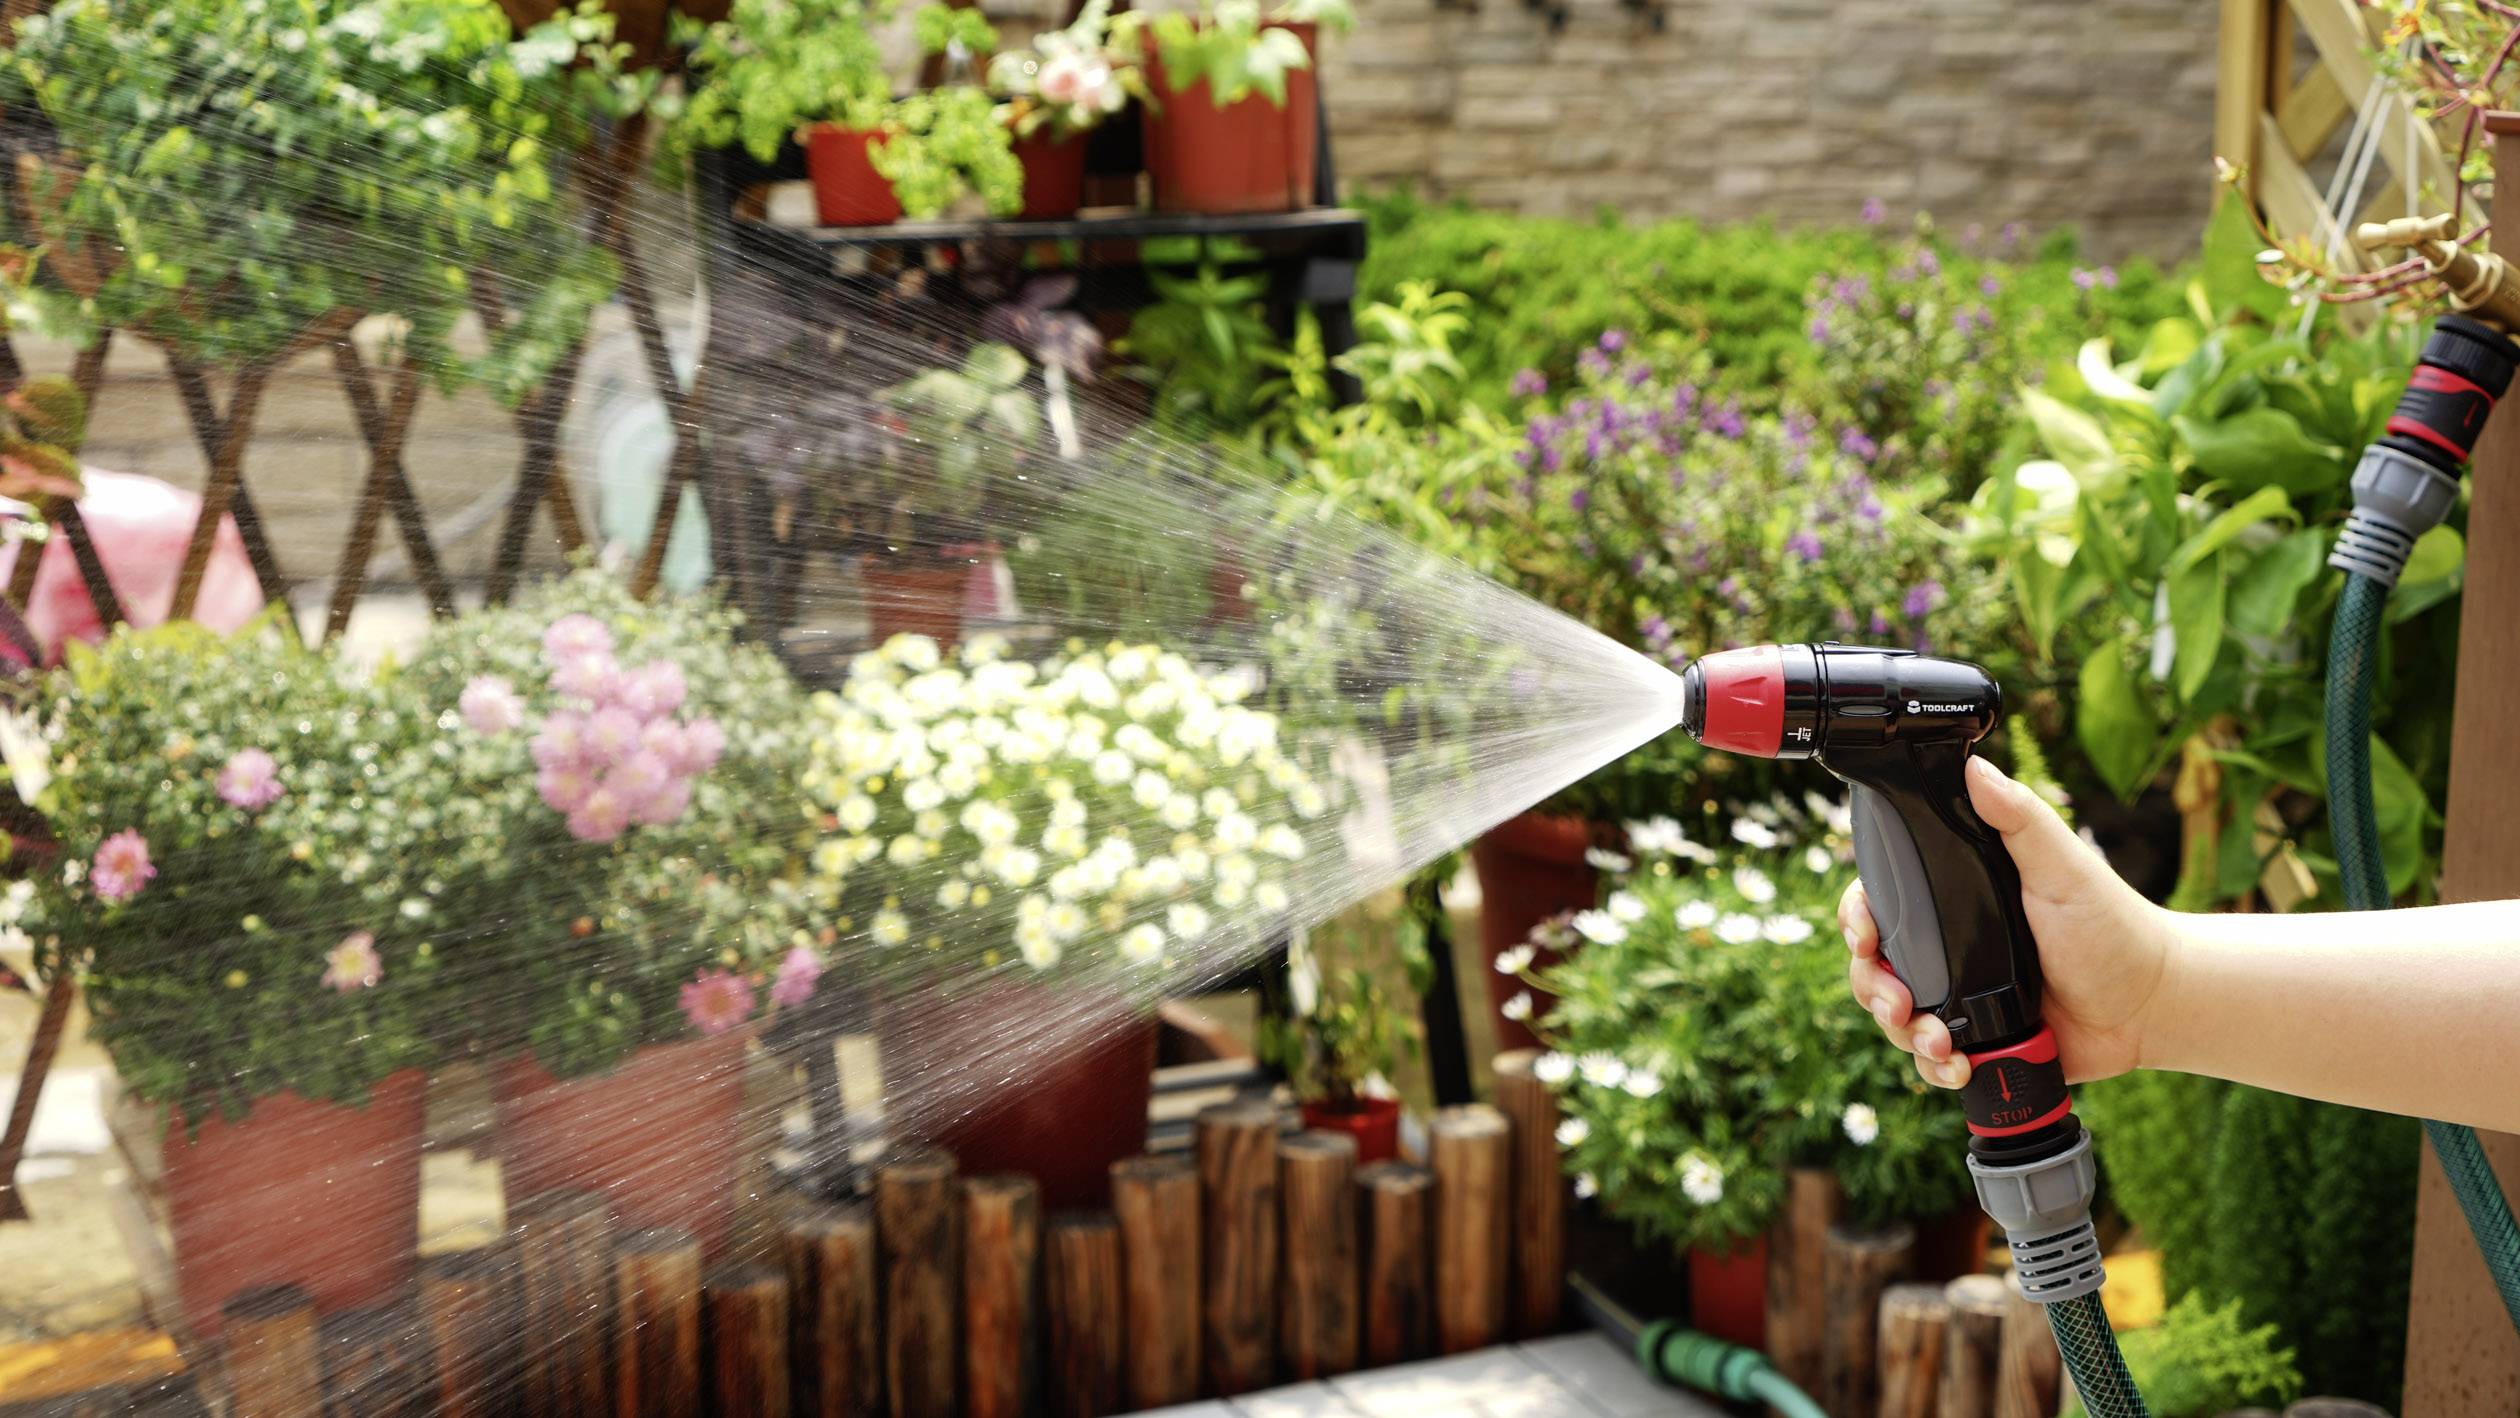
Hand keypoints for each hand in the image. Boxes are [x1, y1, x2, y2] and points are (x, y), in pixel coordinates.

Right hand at [1839, 755, 2174, 1091]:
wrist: (2152, 1005)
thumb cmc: (2112, 928)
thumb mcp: (2062, 867)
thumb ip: (2019, 818)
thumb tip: (1975, 766)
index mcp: (1954, 902)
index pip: (1879, 905)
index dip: (1858, 921)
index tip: (1865, 937)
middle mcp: (1948, 949)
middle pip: (1873, 968)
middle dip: (1872, 989)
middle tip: (1899, 1002)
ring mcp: (1959, 998)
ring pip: (1894, 1019)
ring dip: (1903, 1033)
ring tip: (1940, 1042)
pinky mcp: (1978, 1043)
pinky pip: (1932, 1060)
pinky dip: (1935, 1067)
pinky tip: (1958, 1064)